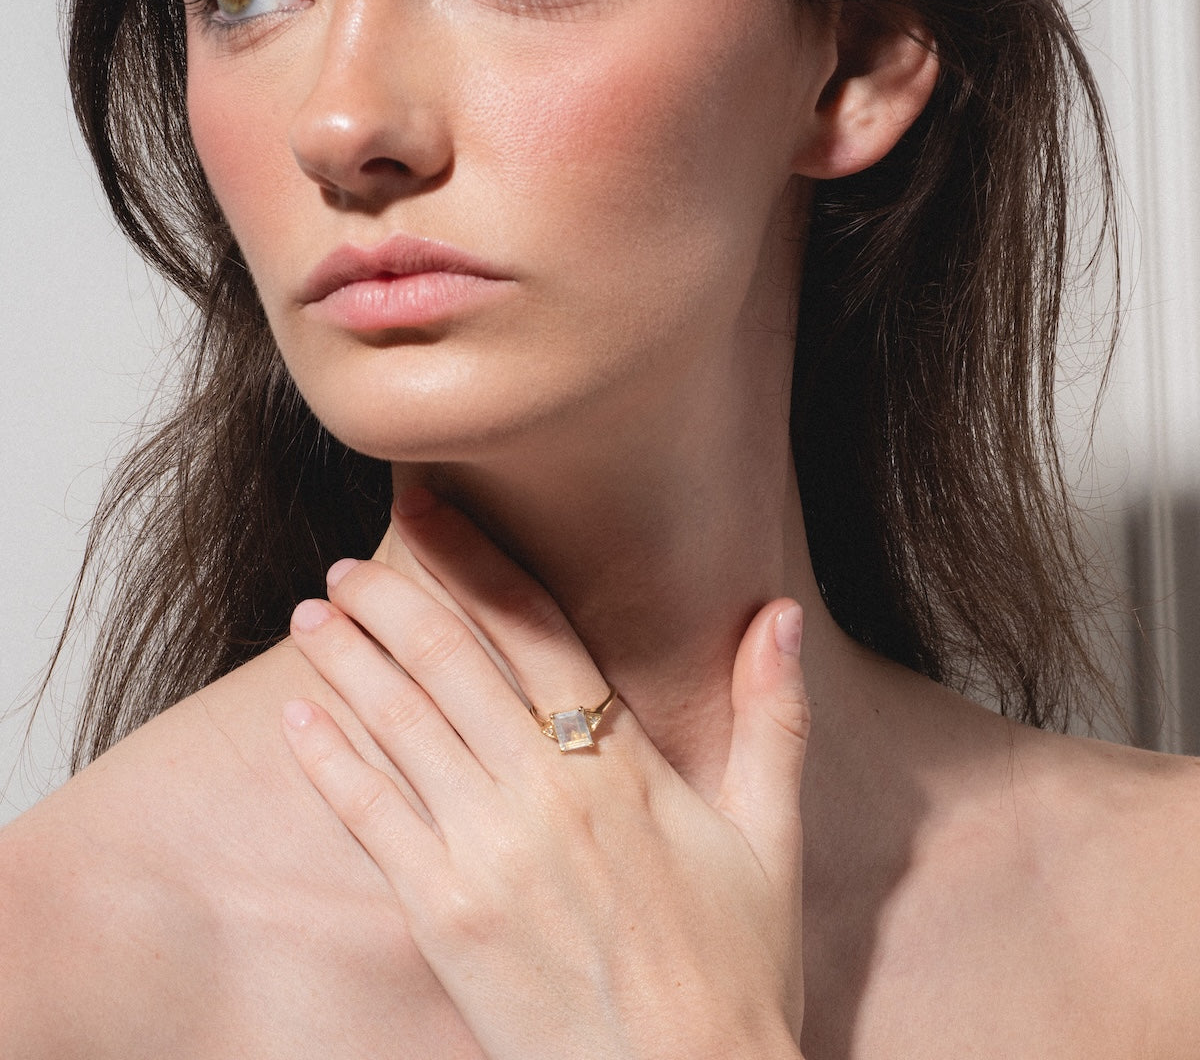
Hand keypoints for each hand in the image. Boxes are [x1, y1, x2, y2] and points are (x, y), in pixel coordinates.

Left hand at [282, 492, 808, 1059]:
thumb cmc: (735, 967)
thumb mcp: (770, 835)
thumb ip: (772, 717)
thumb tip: (780, 615)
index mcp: (619, 763)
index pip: (533, 627)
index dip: (475, 560)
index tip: (429, 511)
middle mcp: (542, 792)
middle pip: (447, 665)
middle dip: (388, 600)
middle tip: (346, 560)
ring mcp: (483, 853)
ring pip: (399, 727)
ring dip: (347, 662)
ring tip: (310, 614)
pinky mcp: (442, 915)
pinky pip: (370, 819)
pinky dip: (329, 760)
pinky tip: (298, 718)